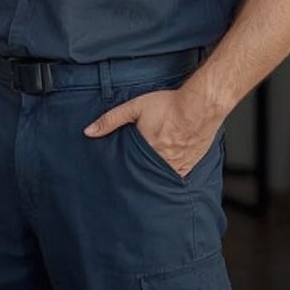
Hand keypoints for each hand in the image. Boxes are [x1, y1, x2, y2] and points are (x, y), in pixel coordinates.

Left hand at [83, 87, 220, 177]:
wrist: (200, 106)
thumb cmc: (169, 105)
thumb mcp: (134, 107)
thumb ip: (111, 120)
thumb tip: (89, 131)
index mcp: (146, 151)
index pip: (128, 169)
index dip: (122, 173)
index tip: (114, 180)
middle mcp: (162, 163)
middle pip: (144, 176)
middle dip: (137, 179)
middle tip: (130, 184)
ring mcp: (178, 167)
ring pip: (161, 179)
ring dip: (154, 178)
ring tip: (147, 180)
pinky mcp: (190, 165)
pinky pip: (177, 176)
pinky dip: (171, 175)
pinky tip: (166, 173)